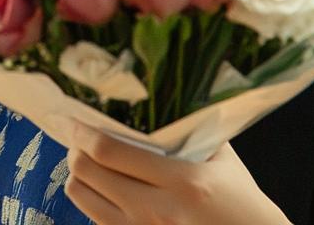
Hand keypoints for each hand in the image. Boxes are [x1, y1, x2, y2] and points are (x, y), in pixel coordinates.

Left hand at [64, 122, 290, 224]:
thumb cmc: (242, 203)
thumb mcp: (223, 162)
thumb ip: (194, 133)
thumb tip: (166, 100)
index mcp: (181, 182)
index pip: (111, 152)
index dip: (82, 132)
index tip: (71, 119)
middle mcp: (156, 210)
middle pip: (88, 173)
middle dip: (75, 151)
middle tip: (79, 139)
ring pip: (84, 200)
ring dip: (78, 176)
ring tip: (87, 163)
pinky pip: (97, 220)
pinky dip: (92, 201)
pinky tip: (102, 190)